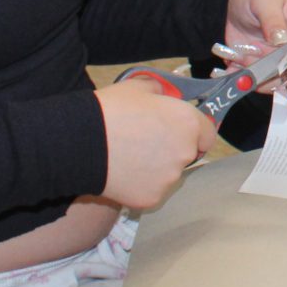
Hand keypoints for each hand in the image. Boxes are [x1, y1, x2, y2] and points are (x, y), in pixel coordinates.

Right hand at [95, 79, 215, 210]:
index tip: (177, 132)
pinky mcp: (151, 198)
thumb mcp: (139, 88)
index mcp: (188, 123)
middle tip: (145, 144)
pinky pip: (152, 191)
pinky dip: (141, 185)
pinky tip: (122, 173)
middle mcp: (185, 153)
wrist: (80, 143)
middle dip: (172, 150)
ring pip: (169, 175)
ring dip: (157, 169)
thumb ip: (161, 92)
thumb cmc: (110, 111)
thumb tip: (165, 96)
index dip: (193, 132)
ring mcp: (169, 179)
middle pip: (187, 155)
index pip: (207, 134)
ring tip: (129, 158)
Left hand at [213, 0, 286, 90]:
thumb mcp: (264, 0)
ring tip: (238, 58)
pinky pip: (255, 82)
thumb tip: (281, 41)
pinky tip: (231, 67)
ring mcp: (276, 60)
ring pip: (272, 82)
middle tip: (248, 60)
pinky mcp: (260, 67)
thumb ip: (273, 20)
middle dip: (268, 72)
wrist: (234, 3)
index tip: (274, 61)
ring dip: (253, 75)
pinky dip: (241, 79)